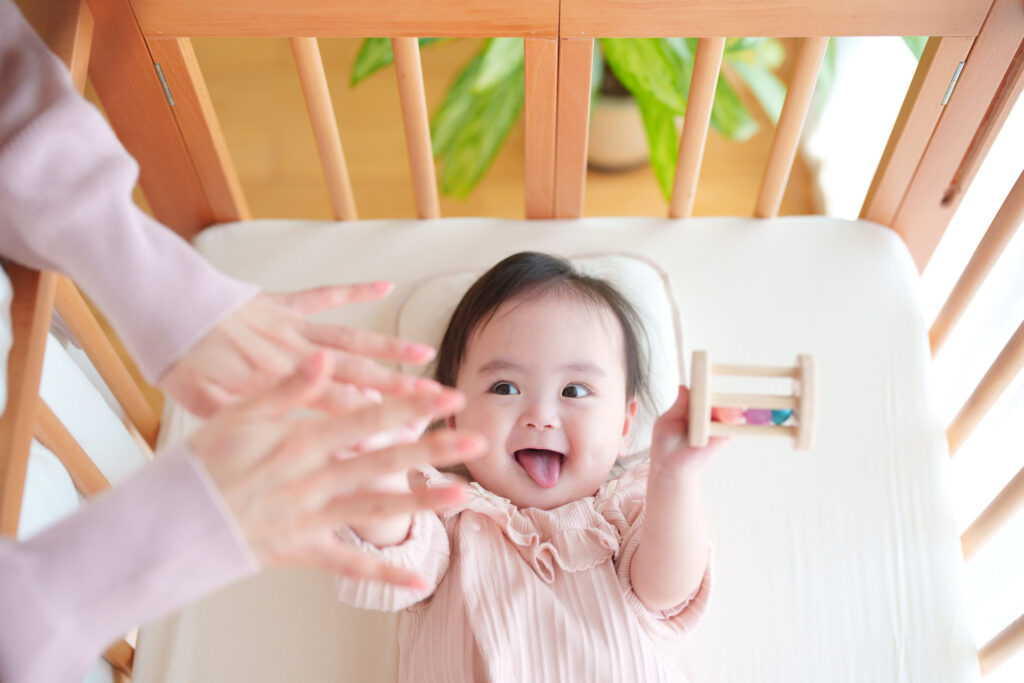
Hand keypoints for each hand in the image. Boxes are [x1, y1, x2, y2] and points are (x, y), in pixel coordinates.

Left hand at [161, 284, 440, 416]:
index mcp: (276, 385)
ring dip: (388, 348)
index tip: (406, 436)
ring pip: (350, 338)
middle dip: (399, 390)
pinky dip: (356, 289)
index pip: (335, 409)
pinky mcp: (285, 301)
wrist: (162, 306)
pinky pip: (325, 295)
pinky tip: (385, 284)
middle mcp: (294, 355)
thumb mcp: (202, 404)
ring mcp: (293, 326)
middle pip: (355, 377)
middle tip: (435, 399)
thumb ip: (245, 419)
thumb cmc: (179, 361)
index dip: (372, 423)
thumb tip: (285, 440)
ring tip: (426, 355)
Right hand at [189, 351, 486, 586]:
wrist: (172, 519)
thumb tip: (323, 359)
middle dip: (433, 450)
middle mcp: (312, 480)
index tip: (444, 393)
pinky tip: (418, 581)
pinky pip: (347, 565)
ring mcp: (311, 519)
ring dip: (422, 504)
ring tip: (464, 495)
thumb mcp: (238, 414)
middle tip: (476, 440)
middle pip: (382, 463)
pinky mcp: (304, 551)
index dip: (408, 405)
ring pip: (375, 510)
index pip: (365, 418)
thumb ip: (285, 388)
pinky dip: (382, 574)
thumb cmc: (205, 461)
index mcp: (299, 442)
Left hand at [649, 385, 728, 475]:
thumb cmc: (665, 443)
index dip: (704, 381)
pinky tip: (729, 417)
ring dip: (726, 406)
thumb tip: (683, 387)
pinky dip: (732, 419)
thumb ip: (678, 405)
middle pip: (716, 397)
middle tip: (712, 387)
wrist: (671, 467)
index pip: (701, 389)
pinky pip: (732, 425)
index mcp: (692, 406)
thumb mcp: (666, 421)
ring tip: (720, 407)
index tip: (705, 370)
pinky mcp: (724, 436)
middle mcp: (706, 413)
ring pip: (726, 409)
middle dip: (716, 392)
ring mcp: (716, 424)